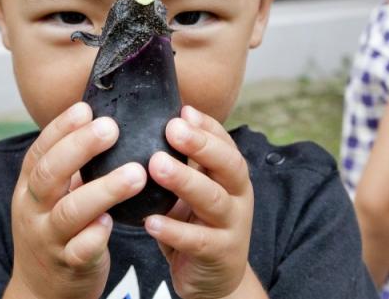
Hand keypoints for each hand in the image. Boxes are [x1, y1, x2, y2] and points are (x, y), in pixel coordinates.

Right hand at [6, 102, 146, 298]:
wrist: (40, 290)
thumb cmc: (56, 229)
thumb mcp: (51, 196)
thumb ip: (70, 167)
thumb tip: (101, 121)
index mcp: (30, 187)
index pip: (40, 151)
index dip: (61, 128)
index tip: (86, 108)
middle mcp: (34, 210)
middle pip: (50, 174)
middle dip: (80, 148)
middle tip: (111, 128)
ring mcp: (49, 238)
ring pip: (70, 211)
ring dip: (103, 190)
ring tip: (136, 173)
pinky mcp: (68, 265)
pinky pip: (80, 249)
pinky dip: (96, 235)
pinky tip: (114, 221)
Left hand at [145, 106, 255, 298]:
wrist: (214, 279)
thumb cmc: (197, 224)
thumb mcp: (195, 189)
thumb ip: (183, 161)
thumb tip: (152, 120)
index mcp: (232, 176)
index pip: (225, 143)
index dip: (207, 126)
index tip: (182, 110)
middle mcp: (238, 196)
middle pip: (228, 165)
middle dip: (201, 145)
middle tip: (171, 128)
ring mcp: (232, 226)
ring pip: (214, 199)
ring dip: (185, 180)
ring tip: (155, 165)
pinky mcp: (219, 254)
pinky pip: (197, 241)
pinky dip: (174, 230)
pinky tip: (150, 221)